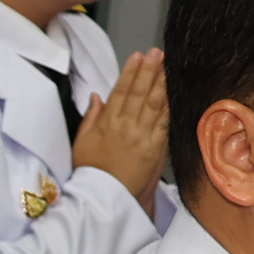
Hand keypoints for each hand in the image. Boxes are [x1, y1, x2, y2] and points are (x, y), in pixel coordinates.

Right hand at [69, 49, 168, 206]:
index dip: (130, 72)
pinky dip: (168, 106)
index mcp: (107, 124)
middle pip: (139, 93)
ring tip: (166, 65)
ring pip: (153, 104)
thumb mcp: (81, 144)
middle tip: (156, 53)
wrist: (107, 201)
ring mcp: (143, 137)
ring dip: (160, 83)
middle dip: (148, 71)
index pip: (120, 91)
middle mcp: (126, 127)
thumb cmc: (92, 174)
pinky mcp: (156, 148)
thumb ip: (90, 118)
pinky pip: (164, 122)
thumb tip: (96, 97)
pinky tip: (172, 92)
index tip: (137, 56)